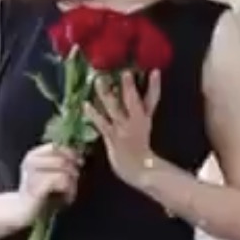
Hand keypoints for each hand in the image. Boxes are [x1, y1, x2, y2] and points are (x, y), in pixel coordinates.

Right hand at [17, 142, 82, 219]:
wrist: (23, 211)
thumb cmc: (41, 192)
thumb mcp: (51, 173)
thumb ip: (61, 162)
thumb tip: (79, 155)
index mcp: (33, 155)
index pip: (55, 146)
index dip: (70, 152)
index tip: (80, 162)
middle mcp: (30, 162)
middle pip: (61, 159)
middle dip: (73, 170)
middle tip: (74, 181)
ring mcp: (32, 175)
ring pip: (63, 171)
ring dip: (72, 183)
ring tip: (70, 192)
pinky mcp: (36, 189)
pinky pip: (61, 182)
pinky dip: (69, 191)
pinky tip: (67, 198)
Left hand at [85, 71, 160, 186]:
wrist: (137, 168)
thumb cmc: (138, 145)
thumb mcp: (145, 124)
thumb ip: (142, 107)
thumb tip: (131, 89)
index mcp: (145, 117)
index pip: (153, 98)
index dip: (154, 85)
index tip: (154, 71)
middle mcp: (135, 121)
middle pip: (133, 101)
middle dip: (129, 86)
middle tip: (125, 72)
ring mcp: (122, 129)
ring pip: (114, 108)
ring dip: (106, 94)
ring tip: (99, 81)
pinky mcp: (111, 136)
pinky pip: (101, 122)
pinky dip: (93, 113)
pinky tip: (85, 104)